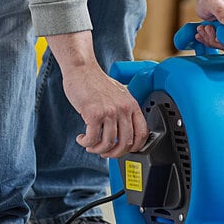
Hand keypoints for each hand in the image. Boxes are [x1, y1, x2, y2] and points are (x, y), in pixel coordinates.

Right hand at [45, 31, 148, 158]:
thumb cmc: (97, 82)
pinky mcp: (93, 113)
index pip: (142, 133)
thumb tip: (127, 131)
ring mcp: (109, 111)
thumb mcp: (120, 94)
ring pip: (108, 143)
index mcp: (132, 105)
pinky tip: (82, 139)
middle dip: (114, 153)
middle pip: (125, 142)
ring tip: (90, 146)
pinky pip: (92, 138)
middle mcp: (123, 109)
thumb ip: (125, 110)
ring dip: (98, 149)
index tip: (125, 150)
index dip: (135, 147)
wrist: (82, 69)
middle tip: (106, 153)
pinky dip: (86, 143)